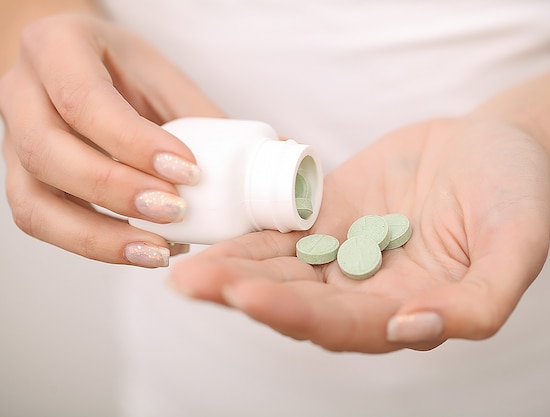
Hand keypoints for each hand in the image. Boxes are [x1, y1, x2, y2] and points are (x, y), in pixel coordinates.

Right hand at [0, 13, 223, 266]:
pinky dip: (93, 244)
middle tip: (175, 210)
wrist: (79, 67)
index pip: (84, 99)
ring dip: (100, 235)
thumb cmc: (123, 70)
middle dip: (118, 191)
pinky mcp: (24, 180)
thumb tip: (272, 157)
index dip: (134, 142)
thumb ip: (204, 118)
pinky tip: (142, 248)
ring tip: (159, 249)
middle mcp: (22, 93)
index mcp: (57, 49)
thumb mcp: (163, 78)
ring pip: (35, 201)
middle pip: (49, 153)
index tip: (188, 169)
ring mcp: (12, 142)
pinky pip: (42, 222)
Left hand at [169, 118, 549, 351]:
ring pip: (282, 272)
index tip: (251, 297)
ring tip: (188, 266)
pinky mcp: (329, 219)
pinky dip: (249, 236)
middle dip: (246, 295)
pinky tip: (213, 236)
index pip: (347, 327)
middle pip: (300, 304)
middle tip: (194, 283)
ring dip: (235, 269)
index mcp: (411, 311)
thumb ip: (476, 303)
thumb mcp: (517, 249)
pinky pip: (284, 233)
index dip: (300, 315)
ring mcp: (345, 255)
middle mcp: (370, 293)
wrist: (492, 146)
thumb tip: (411, 330)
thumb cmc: (513, 195)